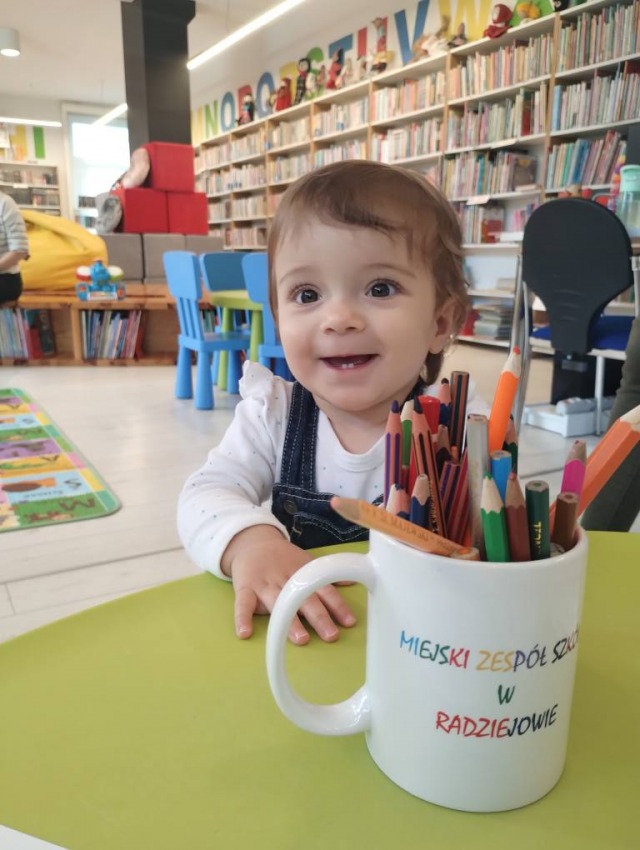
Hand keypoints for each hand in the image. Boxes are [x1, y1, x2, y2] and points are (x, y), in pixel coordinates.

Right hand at [221, 526, 356, 644]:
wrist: (253, 543)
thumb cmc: (283, 559)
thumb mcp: (307, 562)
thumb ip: (326, 577)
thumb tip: (352, 581)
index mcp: (304, 574)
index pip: (325, 590)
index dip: (338, 606)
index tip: (349, 622)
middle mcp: (287, 580)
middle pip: (305, 599)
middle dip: (320, 617)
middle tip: (331, 635)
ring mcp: (265, 584)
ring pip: (278, 603)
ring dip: (290, 621)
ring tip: (301, 639)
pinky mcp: (245, 588)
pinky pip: (243, 604)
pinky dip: (242, 618)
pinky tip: (245, 633)